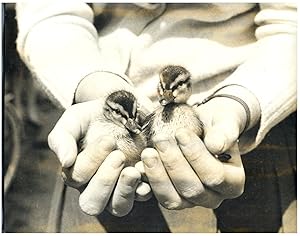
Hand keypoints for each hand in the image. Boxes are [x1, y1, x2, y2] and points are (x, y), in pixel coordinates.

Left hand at [140, 94, 258, 208]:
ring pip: (173, 199)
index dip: (196, 156)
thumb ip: (225, 132)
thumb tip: (216, 145)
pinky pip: (159, 196)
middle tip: (160, 140)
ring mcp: (192, 200)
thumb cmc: (217, 123)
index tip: (181, 133)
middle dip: (174, 164)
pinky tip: (140, 164)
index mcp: (233, 182)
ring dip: (158, 176)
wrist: (204, 126)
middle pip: (193, 190)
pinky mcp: (173, 197)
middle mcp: (214, 196)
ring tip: (148, 153)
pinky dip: (149, 181)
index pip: (215, 176)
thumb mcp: (225, 121)